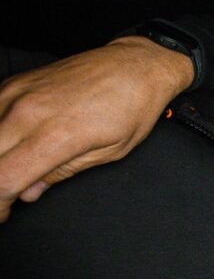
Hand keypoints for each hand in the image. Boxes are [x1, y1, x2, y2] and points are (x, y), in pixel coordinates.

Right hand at [0, 37, 192, 220]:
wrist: (135, 65)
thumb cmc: (132, 108)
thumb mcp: (108, 153)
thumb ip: (62, 173)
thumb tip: (29, 192)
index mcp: (55, 137)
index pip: (3, 180)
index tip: (3, 213)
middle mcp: (28, 113)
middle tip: (6, 196)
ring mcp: (16, 94)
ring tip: (12, 170)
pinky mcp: (13, 83)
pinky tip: (9, 145)